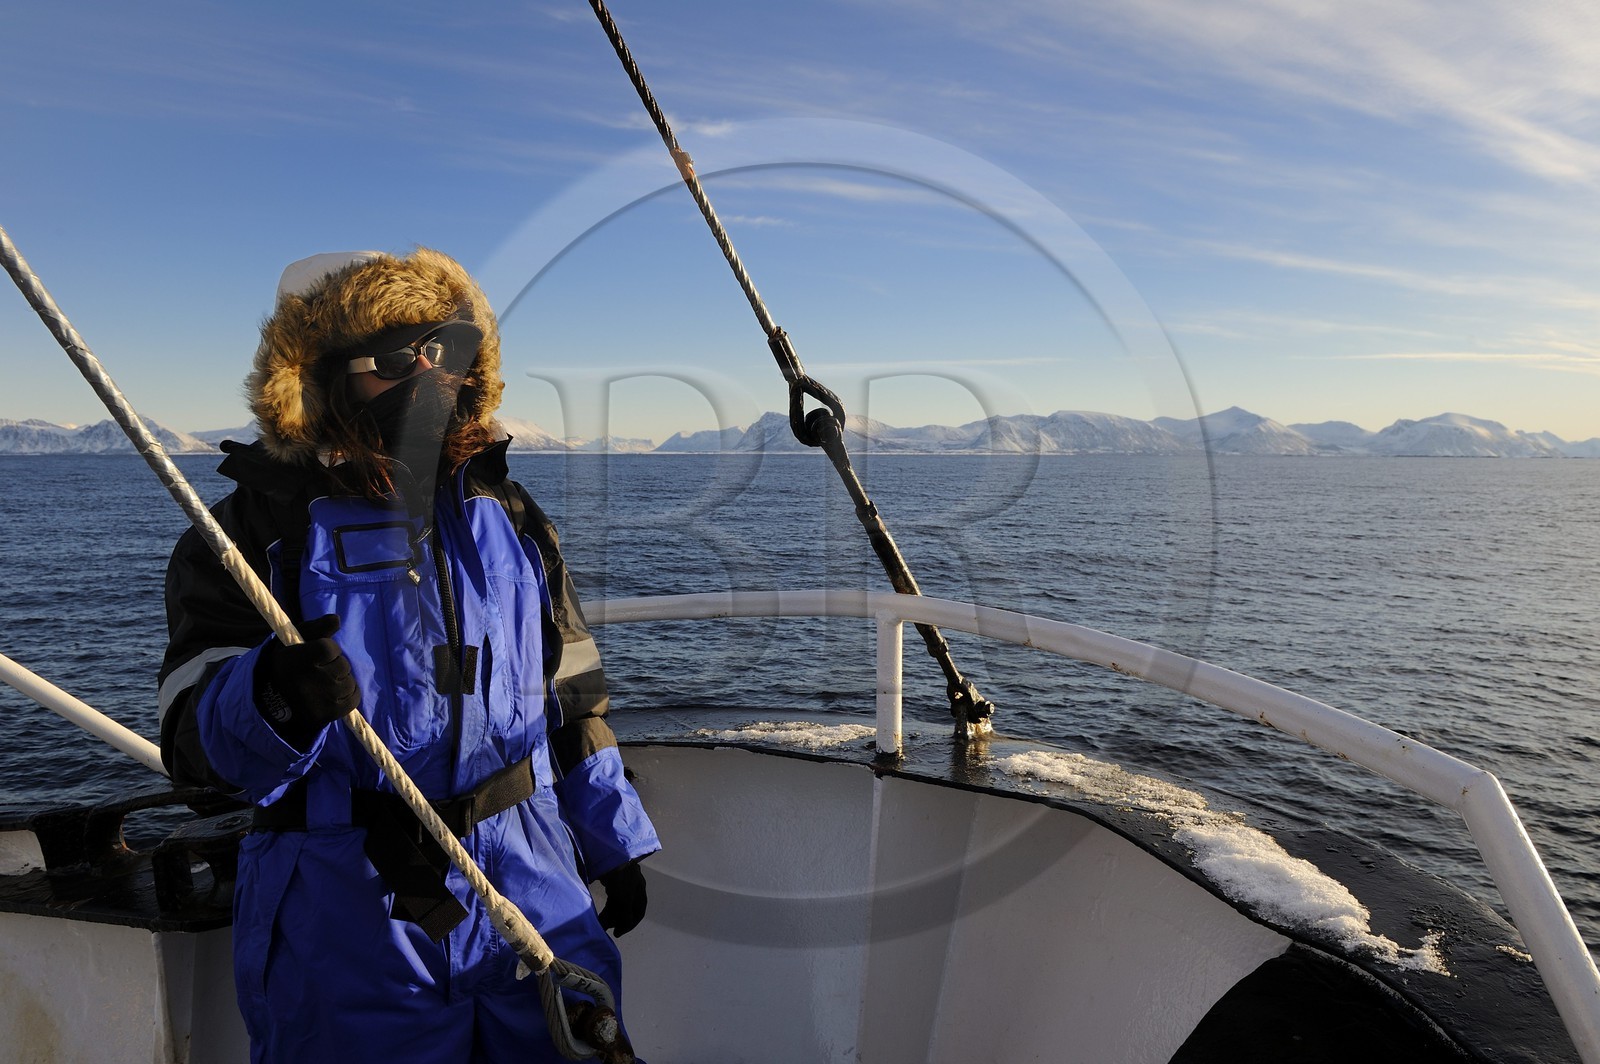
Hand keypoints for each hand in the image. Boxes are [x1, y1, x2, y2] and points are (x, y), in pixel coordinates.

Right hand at [256, 614, 358, 748]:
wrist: (274, 701)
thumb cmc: (290, 663)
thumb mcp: (295, 640)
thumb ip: (317, 627)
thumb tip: (336, 619)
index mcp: (294, 660)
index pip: (329, 648)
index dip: (329, 649)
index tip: (319, 654)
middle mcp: (305, 682)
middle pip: (342, 665)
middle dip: (335, 665)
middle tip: (319, 670)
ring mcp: (318, 701)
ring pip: (349, 682)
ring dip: (342, 680)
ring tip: (324, 682)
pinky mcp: (327, 714)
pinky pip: (353, 698)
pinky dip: (349, 694)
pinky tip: (334, 692)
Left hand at [597, 860, 647, 936]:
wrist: (612, 858)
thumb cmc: (622, 878)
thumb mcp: (625, 899)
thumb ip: (626, 915)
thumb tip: (624, 925)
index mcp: (640, 892)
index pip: (638, 913)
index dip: (629, 925)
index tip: (618, 933)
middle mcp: (633, 889)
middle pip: (627, 909)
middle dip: (617, 920)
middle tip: (607, 929)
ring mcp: (623, 884)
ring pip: (618, 904)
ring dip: (610, 915)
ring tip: (600, 924)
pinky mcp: (613, 881)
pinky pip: (611, 898)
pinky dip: (606, 907)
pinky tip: (600, 913)